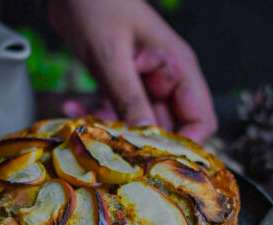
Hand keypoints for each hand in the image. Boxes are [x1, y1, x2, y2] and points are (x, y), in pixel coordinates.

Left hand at [48, 0, 216, 141]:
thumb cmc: (98, 4)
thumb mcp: (113, 55)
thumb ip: (129, 97)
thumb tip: (145, 137)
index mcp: (178, 69)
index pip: (199, 120)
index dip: (184, 145)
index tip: (156, 160)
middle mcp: (165, 81)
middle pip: (165, 129)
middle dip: (139, 142)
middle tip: (112, 149)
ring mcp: (142, 84)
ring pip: (136, 124)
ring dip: (112, 129)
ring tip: (86, 124)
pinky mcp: (120, 85)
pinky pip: (114, 111)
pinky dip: (95, 113)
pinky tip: (73, 106)